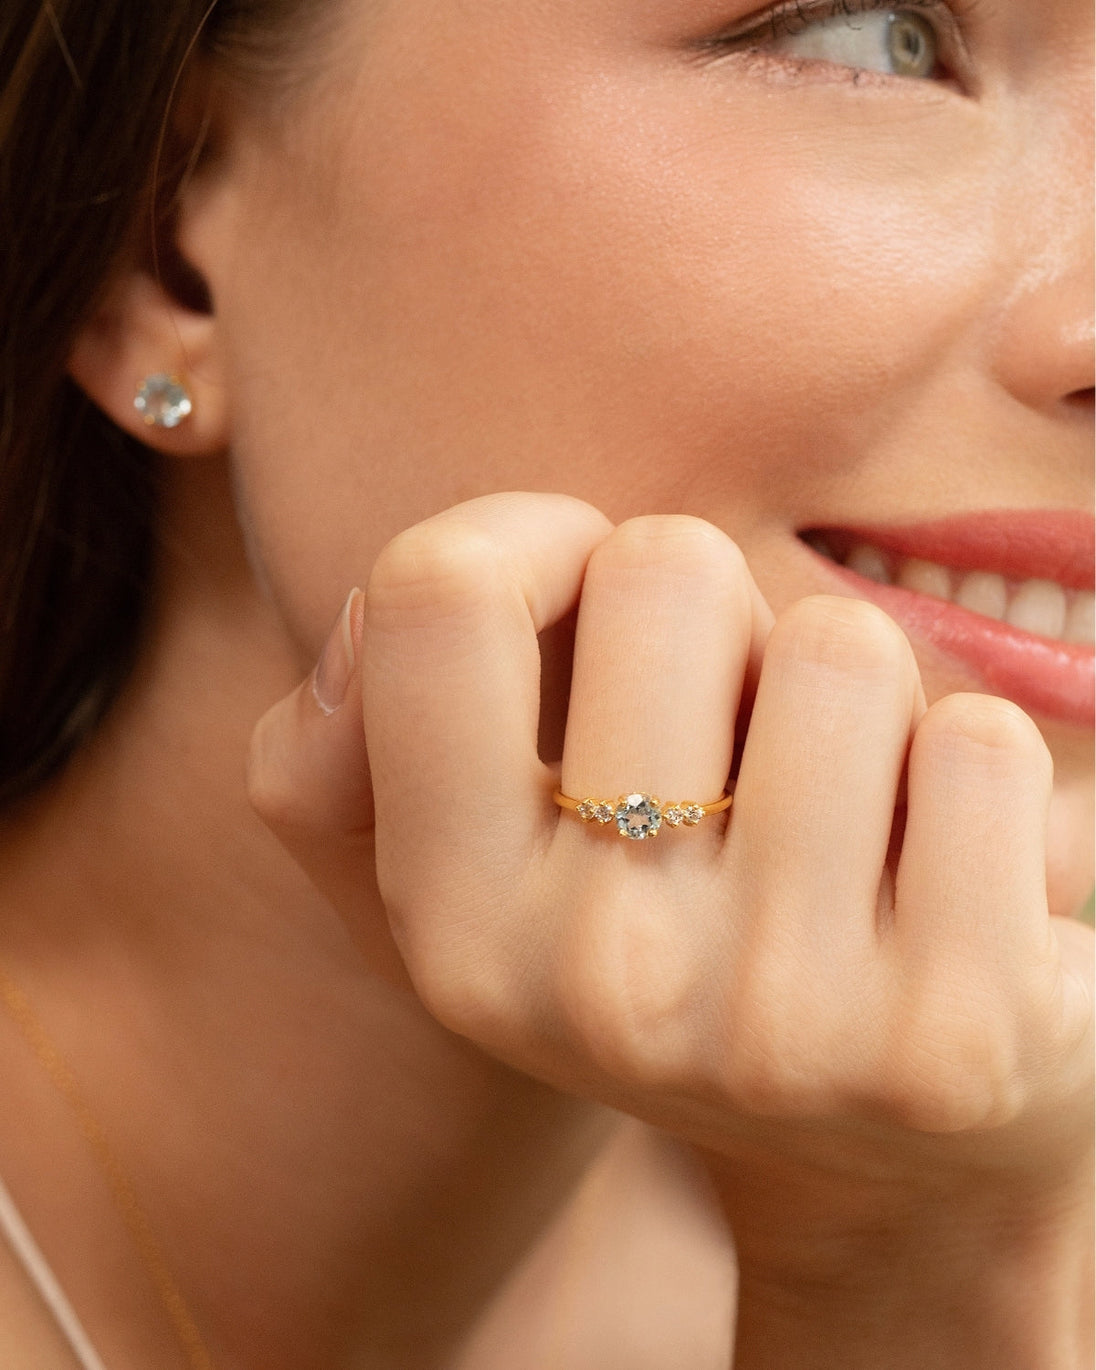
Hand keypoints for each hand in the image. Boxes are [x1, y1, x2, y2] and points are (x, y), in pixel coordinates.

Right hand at [250, 492, 1093, 1364]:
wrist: (881, 1157)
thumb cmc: (671, 947)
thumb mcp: (475, 871)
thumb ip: (351, 734)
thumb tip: (378, 618)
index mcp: (452, 927)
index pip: (439, 592)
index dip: (533, 540)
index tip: (593, 597)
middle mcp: (592, 984)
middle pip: (665, 566)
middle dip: (721, 617)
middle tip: (736, 741)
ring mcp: (774, 1020)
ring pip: (838, 646)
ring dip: (852, 699)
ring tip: (837, 820)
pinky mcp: (953, 1036)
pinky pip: (979, 743)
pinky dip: (969, 777)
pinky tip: (937, 884)